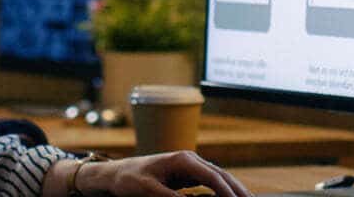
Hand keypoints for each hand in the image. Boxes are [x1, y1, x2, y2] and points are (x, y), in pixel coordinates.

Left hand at [78, 151, 251, 196]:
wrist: (115, 174)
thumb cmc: (128, 179)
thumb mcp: (147, 190)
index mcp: (182, 159)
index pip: (213, 176)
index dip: (228, 191)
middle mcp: (189, 160)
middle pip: (221, 176)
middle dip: (238, 190)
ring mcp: (189, 168)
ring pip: (219, 180)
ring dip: (233, 191)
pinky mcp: (187, 177)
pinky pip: (211, 185)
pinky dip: (222, 193)